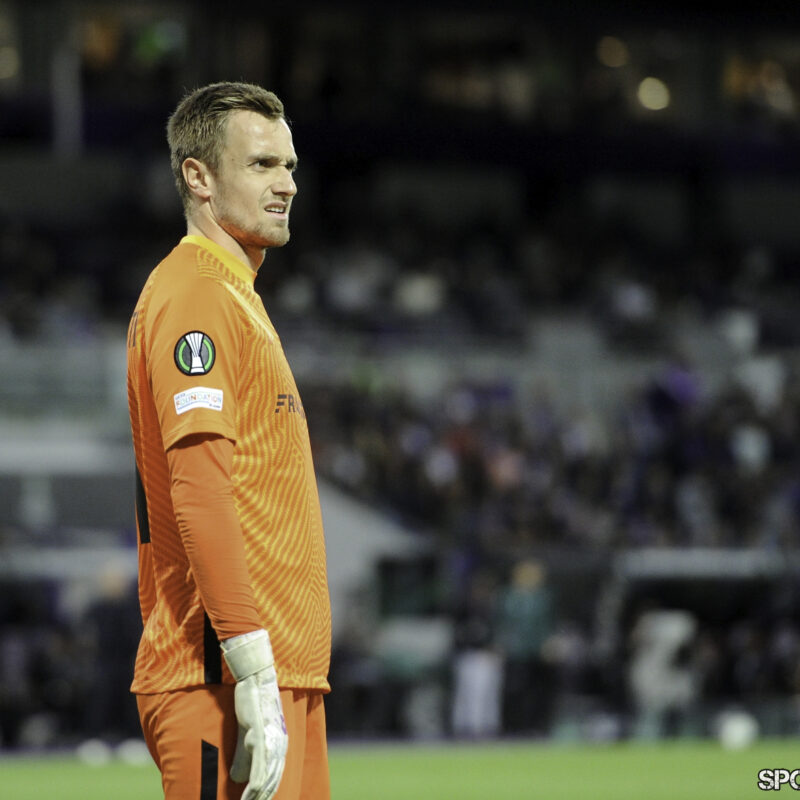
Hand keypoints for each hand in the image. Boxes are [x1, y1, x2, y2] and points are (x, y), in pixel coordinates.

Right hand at [221, 630, 287, 799]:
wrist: (256, 679)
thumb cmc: (252, 705)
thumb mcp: (248, 734)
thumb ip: (245, 756)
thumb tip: (239, 779)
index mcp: (279, 744)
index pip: (277, 778)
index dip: (269, 795)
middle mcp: (280, 744)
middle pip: (275, 781)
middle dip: (265, 797)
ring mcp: (271, 740)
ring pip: (268, 777)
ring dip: (260, 796)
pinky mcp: (260, 734)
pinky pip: (259, 764)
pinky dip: (256, 781)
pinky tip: (251, 794)